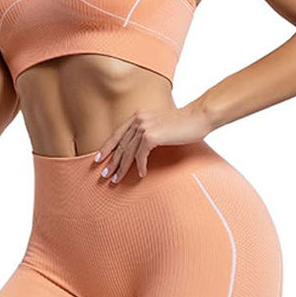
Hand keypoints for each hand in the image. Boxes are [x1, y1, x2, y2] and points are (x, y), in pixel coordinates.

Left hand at [93, 103, 212, 183]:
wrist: (198, 117)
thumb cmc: (183, 124)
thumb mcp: (160, 125)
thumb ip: (147, 132)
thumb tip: (139, 149)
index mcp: (138, 116)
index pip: (117, 134)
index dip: (106, 147)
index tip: (97, 158)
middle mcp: (138, 120)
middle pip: (121, 145)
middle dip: (111, 162)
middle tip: (104, 175)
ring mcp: (144, 127)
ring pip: (128, 153)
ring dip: (122, 168)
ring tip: (116, 179)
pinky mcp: (152, 136)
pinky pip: (141, 156)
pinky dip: (140, 166)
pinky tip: (142, 174)